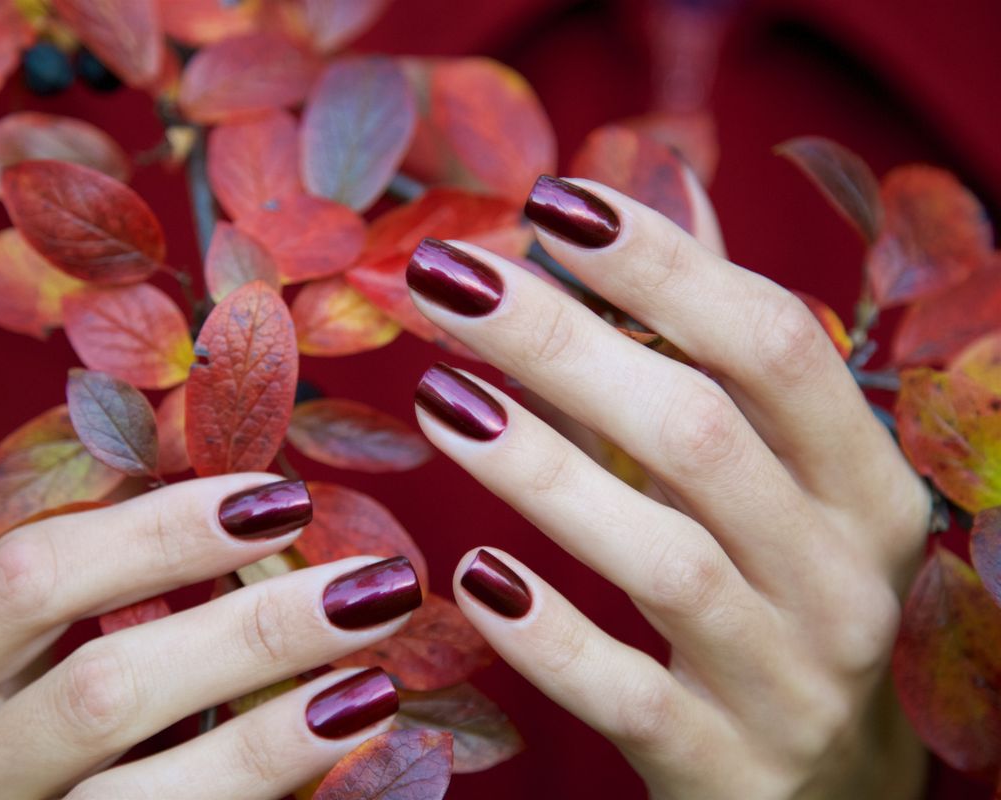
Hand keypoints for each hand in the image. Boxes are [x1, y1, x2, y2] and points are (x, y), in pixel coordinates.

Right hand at [0, 475, 419, 798]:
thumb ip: (73, 601)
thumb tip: (233, 502)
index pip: (28, 577)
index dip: (160, 529)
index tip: (278, 496)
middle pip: (103, 692)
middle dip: (252, 630)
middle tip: (371, 584)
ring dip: (271, 736)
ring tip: (373, 684)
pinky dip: (263, 796)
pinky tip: (335, 758)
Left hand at [405, 176, 931, 798]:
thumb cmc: (784, 604)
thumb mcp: (785, 484)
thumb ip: (723, 349)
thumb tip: (671, 191)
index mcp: (866, 488)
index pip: (773, 345)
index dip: (664, 264)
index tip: (553, 202)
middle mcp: (845, 578)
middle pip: (701, 433)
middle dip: (565, 343)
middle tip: (450, 278)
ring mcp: (791, 679)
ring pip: (665, 559)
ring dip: (542, 469)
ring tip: (438, 397)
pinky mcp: (724, 766)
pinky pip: (627, 696)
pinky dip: (548, 634)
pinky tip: (471, 575)